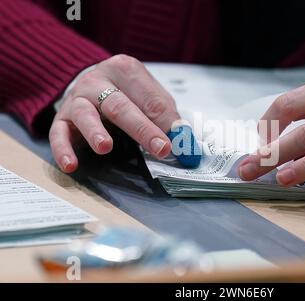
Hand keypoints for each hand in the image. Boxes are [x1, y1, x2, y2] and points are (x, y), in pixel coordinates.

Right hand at [49, 54, 179, 172]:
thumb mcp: (151, 98)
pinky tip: (71, 165)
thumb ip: (166, 117)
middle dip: (141, 129)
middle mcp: (98, 80)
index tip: (178, 143)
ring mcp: (77, 98)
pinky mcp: (62, 117)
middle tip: (160, 148)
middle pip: (119, 105)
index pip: (148, 98)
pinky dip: (62, 149)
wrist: (91, 81)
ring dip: (95, 131)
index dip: (165, 122)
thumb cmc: (128, 93)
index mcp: (125, 70)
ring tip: (104, 147)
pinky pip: (58, 133)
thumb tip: (185, 142)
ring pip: (86, 114)